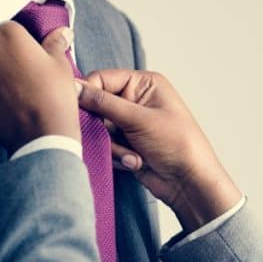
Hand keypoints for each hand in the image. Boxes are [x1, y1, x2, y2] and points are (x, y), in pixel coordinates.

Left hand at [0, 22, 80, 152]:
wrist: (41, 134)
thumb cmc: (53, 94)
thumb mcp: (60, 63)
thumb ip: (56, 43)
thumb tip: (62, 33)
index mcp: (6, 34)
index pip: (11, 29)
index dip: (23, 43)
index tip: (33, 55)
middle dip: (6, 56)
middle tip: (27, 72)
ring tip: (18, 90)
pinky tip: (9, 103)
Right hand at [79, 70, 241, 231]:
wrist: (189, 183)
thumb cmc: (177, 143)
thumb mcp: (138, 118)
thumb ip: (102, 102)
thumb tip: (73, 87)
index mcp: (143, 83)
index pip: (101, 79)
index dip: (87, 93)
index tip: (77, 109)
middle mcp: (135, 99)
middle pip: (96, 105)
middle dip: (104, 127)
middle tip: (114, 137)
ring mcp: (130, 122)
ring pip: (99, 129)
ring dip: (114, 145)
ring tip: (135, 155)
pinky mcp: (126, 143)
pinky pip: (106, 145)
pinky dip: (118, 155)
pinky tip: (137, 162)